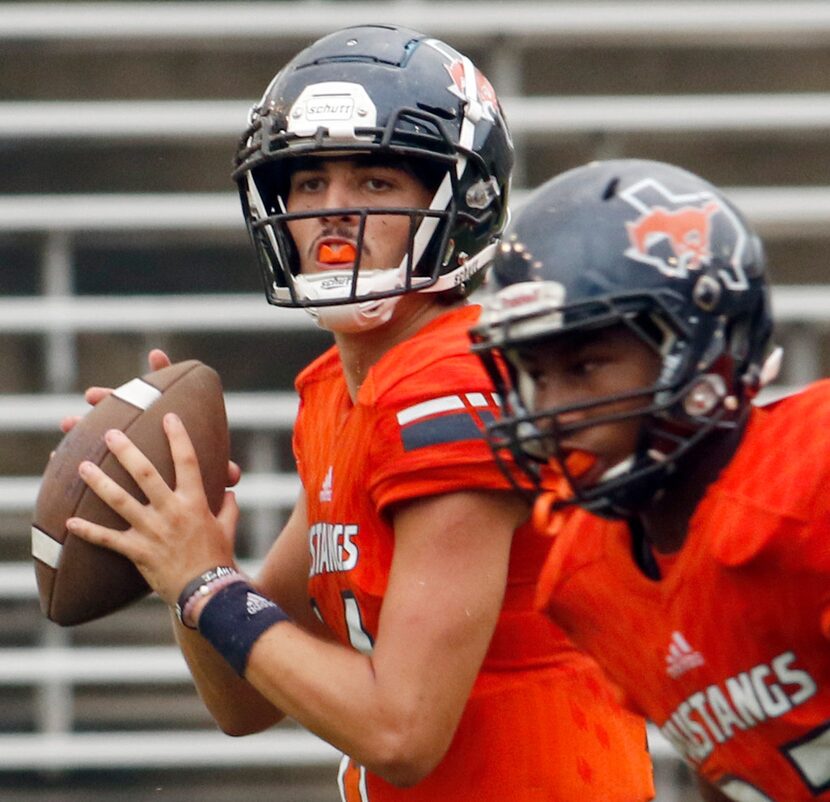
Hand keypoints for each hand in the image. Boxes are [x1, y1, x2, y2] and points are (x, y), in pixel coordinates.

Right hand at [57, 349, 240, 487]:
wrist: (184, 512)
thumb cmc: (200, 489)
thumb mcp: (209, 480)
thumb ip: (221, 473)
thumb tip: (233, 476)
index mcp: (171, 429)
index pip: (166, 393)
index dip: (163, 372)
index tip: (156, 356)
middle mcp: (146, 430)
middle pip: (127, 408)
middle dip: (110, 401)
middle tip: (91, 395)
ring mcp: (129, 442)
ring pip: (101, 426)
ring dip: (83, 424)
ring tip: (66, 423)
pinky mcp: (116, 459)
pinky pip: (90, 454)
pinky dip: (72, 453)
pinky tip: (55, 455)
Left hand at [65, 412, 240, 605]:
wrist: (207, 592)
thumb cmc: (219, 558)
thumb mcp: (228, 528)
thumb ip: (228, 506)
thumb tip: (230, 492)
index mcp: (195, 502)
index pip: (188, 461)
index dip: (178, 437)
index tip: (169, 417)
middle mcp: (172, 511)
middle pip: (145, 474)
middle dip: (126, 451)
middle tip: (110, 433)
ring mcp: (152, 530)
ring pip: (120, 501)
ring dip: (99, 482)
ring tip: (82, 466)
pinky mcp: (137, 551)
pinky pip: (108, 539)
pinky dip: (87, 531)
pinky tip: (69, 522)